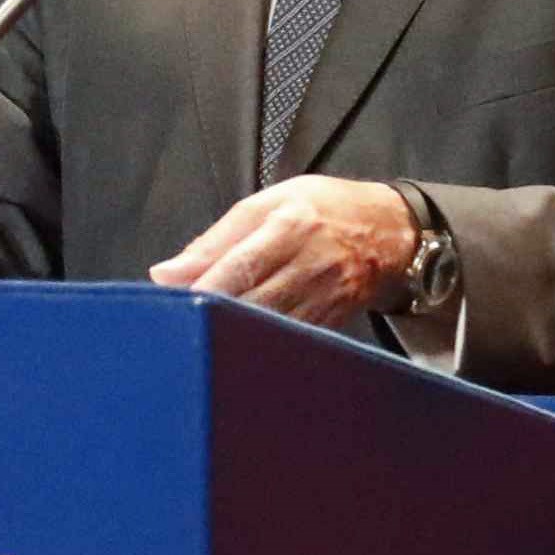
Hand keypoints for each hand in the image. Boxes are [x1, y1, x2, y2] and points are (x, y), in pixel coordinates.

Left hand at [148, 177, 417, 329]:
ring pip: (267, 329)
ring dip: (229, 336)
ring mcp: (323, 300)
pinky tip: (231, 348)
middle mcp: (310, 265)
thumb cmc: (321, 210)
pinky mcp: (329, 326)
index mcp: (290, 226)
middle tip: (172, 327)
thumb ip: (214, 241)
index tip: (167, 303)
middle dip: (210, 316)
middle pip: (251, 303)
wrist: (389, 232)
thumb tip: (165, 274)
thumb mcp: (266, 205)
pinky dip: (255, 347)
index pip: (240, 266)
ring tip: (196, 339)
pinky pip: (285, 342)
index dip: (203, 289)